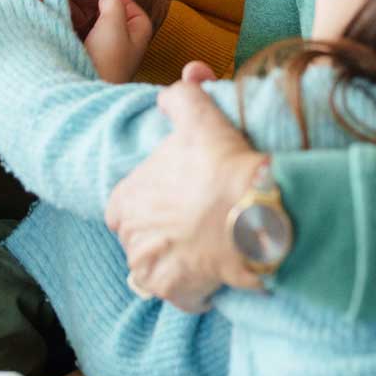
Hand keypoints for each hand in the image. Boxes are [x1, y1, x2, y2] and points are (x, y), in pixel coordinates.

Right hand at [82, 0, 152, 82]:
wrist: (87, 89)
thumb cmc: (107, 57)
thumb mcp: (114, 22)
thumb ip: (114, 4)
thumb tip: (107, 0)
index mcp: (140, 34)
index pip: (135, 9)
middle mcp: (128, 45)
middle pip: (118, 18)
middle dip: (105, 7)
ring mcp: (111, 56)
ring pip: (103, 29)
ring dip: (91, 19)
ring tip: (78, 10)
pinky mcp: (94, 63)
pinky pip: (90, 40)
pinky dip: (83, 31)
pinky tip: (72, 26)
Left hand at [106, 67, 267, 311]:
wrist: (254, 212)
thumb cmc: (221, 164)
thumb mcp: (199, 116)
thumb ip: (182, 95)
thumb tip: (186, 78)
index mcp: (124, 200)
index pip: (121, 207)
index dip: (144, 203)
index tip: (170, 200)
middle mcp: (130, 239)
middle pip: (139, 239)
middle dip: (160, 234)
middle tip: (192, 222)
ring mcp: (153, 269)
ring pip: (155, 270)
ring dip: (174, 263)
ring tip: (203, 248)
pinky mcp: (178, 293)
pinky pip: (181, 297)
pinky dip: (194, 290)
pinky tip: (213, 274)